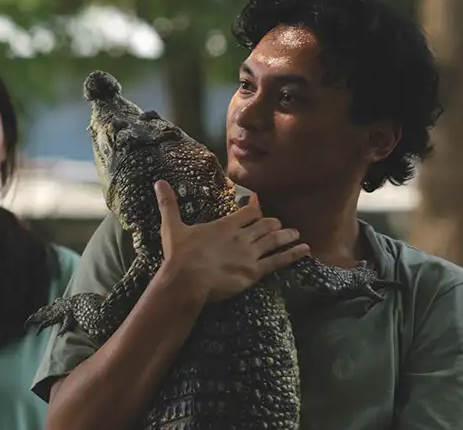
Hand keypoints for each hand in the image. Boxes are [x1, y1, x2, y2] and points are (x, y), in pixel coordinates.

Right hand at [153, 180, 309, 302]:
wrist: (187, 279)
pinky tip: (304, 250)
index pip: (248, 212)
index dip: (255, 208)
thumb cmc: (179, 254)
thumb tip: (158, 183)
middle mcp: (242, 237)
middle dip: (274, 223)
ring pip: (274, 241)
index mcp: (225, 225)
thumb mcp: (172, 227)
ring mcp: (250, 254)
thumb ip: (168, 204)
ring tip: (297, 234)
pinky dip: (293, 254)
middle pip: (265, 225)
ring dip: (287, 236)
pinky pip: (278, 261)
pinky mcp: (254, 272)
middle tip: (281, 224)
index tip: (259, 206)